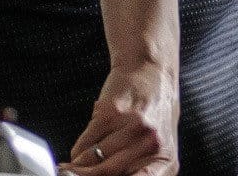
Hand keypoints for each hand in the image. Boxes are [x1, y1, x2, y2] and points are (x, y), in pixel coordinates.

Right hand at [64, 61, 177, 175]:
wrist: (152, 72)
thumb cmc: (155, 114)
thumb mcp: (156, 149)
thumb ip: (137, 170)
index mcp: (164, 160)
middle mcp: (150, 144)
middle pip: (106, 173)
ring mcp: (130, 127)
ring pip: (92, 160)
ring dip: (78, 167)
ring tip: (73, 168)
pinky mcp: (111, 112)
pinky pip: (85, 143)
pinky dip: (78, 152)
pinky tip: (79, 152)